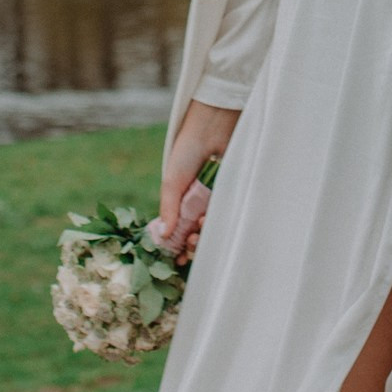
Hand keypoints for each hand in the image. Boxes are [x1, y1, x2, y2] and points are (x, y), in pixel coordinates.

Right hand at [155, 101, 238, 262]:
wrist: (211, 131)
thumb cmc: (187, 153)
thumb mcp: (172, 182)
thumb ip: (168, 209)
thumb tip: (162, 236)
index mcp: (179, 202)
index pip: (177, 231)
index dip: (177, 247)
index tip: (176, 259)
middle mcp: (196, 205)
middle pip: (194, 235)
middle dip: (191, 245)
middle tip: (189, 243)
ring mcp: (213, 202)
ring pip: (210, 230)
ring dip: (203, 235)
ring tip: (200, 226)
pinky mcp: (228, 197)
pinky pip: (223, 217)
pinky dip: (215, 223)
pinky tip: (207, 220)